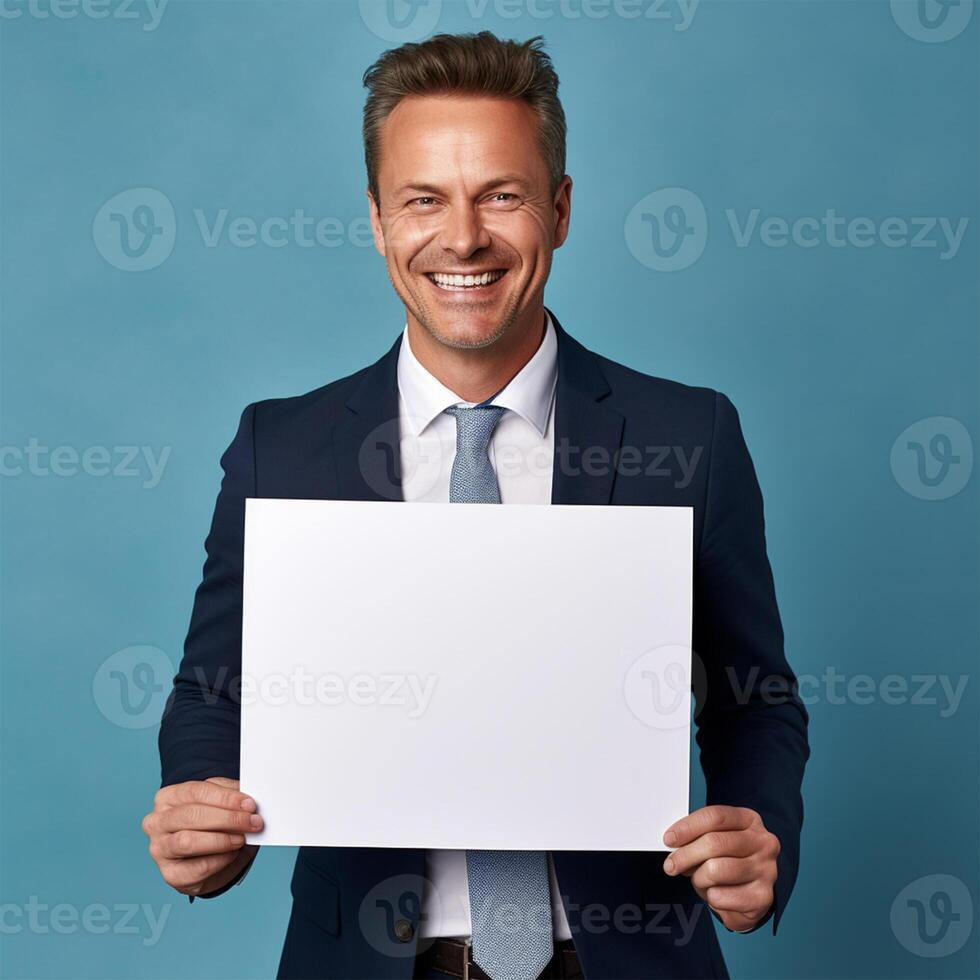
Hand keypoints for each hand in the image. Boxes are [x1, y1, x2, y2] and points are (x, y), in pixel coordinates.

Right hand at [142, 777, 260, 896]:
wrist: (204, 858)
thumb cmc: (210, 824)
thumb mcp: (219, 802)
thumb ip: (231, 797)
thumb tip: (248, 801)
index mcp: (168, 797)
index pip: (196, 791)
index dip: (226, 798)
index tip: (250, 804)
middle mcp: (157, 822)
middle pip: (192, 815)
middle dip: (228, 818)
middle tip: (253, 822)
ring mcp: (160, 849)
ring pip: (188, 841)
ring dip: (222, 840)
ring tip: (242, 838)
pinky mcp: (170, 874)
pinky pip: (197, 867)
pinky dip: (220, 860)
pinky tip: (232, 854)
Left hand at [662, 805, 778, 932]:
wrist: (753, 894)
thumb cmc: (730, 860)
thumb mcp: (717, 839)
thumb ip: (699, 835)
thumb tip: (673, 842)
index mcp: (749, 820)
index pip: (715, 816)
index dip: (687, 827)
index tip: (669, 839)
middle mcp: (762, 842)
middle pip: (714, 843)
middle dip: (685, 855)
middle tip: (671, 865)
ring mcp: (766, 870)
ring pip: (715, 870)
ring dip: (698, 878)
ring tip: (700, 879)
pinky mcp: (763, 897)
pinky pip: (721, 896)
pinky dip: (710, 897)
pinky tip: (716, 893)